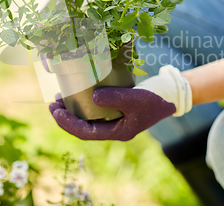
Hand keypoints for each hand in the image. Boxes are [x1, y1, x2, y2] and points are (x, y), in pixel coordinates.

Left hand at [49, 65, 191, 140]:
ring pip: (88, 116)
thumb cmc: (156, 99)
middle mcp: (114, 128)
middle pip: (84, 126)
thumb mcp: (136, 99)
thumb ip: (114, 98)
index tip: (55, 111)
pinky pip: (95, 108)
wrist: (170, 94)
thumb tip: (91, 96)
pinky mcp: (117, 108)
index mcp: (118, 132)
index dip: (68, 123)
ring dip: (73, 108)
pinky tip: (78, 90)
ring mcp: (115, 118)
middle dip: (66, 116)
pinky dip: (84, 100)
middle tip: (52, 103)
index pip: (86, 132)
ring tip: (60, 97)